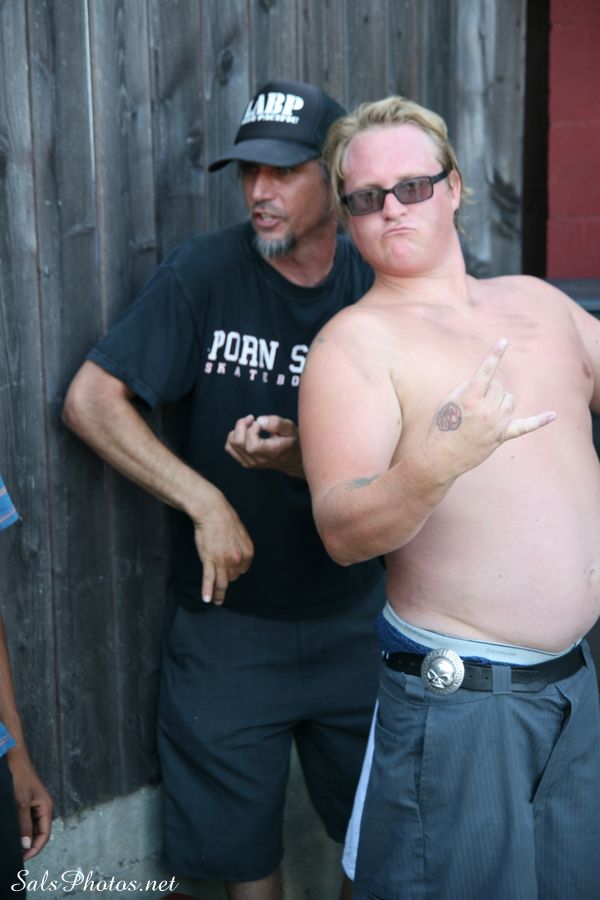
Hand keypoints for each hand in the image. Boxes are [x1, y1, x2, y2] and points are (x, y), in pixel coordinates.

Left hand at [8, 751, 52, 859]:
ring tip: (14, 847)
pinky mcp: (28, 803)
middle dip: (30, 845)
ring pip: (33, 828)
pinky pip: (28, 821)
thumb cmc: (19, 778)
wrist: (15, 760)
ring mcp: (36, 805)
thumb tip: (26, 844)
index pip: (45, 834)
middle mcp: (43, 808)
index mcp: (46, 807)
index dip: (35, 848)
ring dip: (26, 838)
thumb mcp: (21, 803)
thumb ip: (24, 824)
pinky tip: (14, 834)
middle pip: (40, 833)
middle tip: (17, 855)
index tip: (23, 857)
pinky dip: (22, 830)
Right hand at [193, 489, 253, 604]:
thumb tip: (240, 560)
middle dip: (227, 576)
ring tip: (216, 601)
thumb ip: (241, 549)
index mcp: (247, 553)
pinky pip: (209, 579)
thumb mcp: (241, 535)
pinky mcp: (209, 560)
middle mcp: (237, 560)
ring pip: (222, 583)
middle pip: (232, 577)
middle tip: (219, 574)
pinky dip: (208, 590)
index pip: (242, 571)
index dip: (235, 570)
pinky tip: (208, 599)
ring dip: (219, 594)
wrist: (212, 512)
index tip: (229, 570)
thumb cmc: (225, 521)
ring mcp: (223, 561)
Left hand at [225, 414, 303, 478]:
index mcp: (271, 452)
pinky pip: (230, 448)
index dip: (252, 430)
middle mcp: (258, 460)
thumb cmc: (291, 441)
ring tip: (249, 425)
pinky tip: (244, 432)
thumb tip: (260, 420)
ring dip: (237, 430)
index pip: (252, 445)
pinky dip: (233, 437)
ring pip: (231, 444)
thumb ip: (277, 423)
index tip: (259, 424)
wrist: (291, 459)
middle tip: (251, 419)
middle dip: (241, 426)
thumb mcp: (290, 428)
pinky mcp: (245, 461)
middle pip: (238, 443)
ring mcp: (250, 462)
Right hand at [422, 338, 555, 480]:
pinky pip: (525, 426)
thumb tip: (486, 384)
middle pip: (499, 386)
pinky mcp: (502, 436)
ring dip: (501, 400)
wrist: (441, 457)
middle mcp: (486, 410)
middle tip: (475, 402)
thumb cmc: (441, 426)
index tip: (504, 340)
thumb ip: (466, 387)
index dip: (495, 354)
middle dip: (489, 388)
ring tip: (486, 410)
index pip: (486, 371)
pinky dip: (540, 420)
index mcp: (470, 399)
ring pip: (511, 399)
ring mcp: (496, 424)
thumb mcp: (447, 401)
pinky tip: (553, 415)